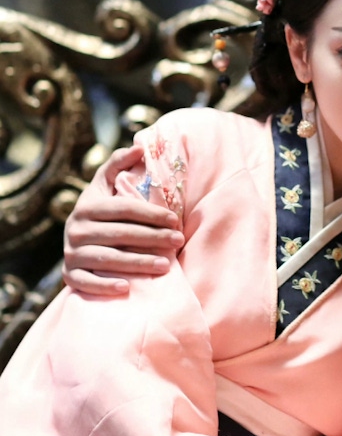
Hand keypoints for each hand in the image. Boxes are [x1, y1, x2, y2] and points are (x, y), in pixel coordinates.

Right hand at [62, 145, 184, 294]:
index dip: (151, 214)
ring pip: (108, 259)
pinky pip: (85, 283)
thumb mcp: (105, 185)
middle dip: (153, 238)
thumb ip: (118, 164)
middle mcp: (75, 229)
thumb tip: (139, 147)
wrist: (77, 240)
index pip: (124, 209)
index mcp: (87, 206)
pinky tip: (126, 288)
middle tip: (178, 241)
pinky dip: (104, 286)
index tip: (176, 220)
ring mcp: (71, 254)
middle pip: (120, 234)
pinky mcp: (69, 276)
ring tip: (166, 265)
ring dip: (138, 263)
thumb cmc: (101, 209)